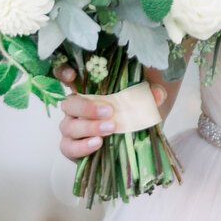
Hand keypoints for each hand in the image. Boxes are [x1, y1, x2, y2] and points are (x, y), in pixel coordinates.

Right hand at [52, 62, 169, 162]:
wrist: (137, 139)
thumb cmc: (134, 111)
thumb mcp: (144, 99)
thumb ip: (150, 94)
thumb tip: (158, 95)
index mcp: (88, 89)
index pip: (65, 74)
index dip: (62, 72)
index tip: (72, 74)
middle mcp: (76, 107)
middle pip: (69, 103)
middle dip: (86, 107)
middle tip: (109, 112)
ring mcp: (72, 128)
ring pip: (68, 126)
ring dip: (88, 127)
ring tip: (110, 129)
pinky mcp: (73, 148)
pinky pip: (69, 148)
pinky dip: (82, 147)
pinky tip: (97, 144)